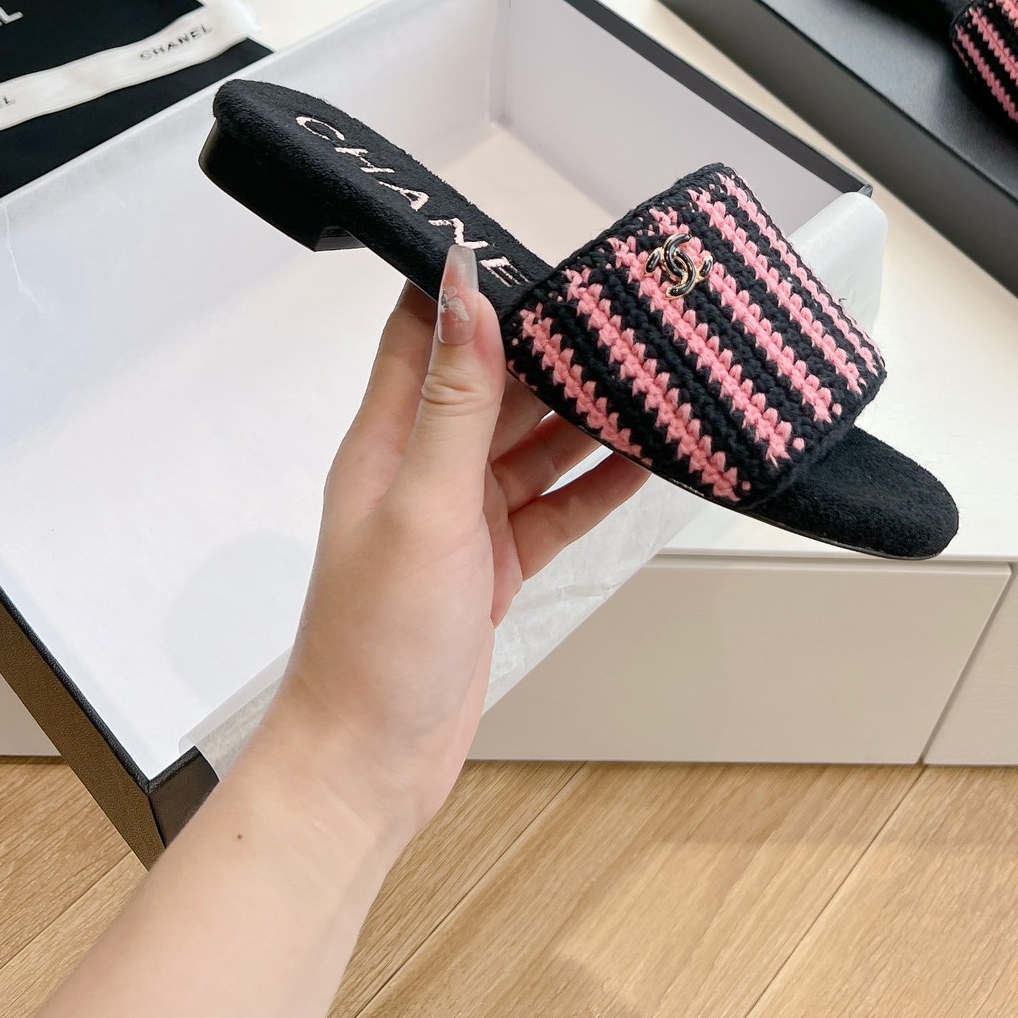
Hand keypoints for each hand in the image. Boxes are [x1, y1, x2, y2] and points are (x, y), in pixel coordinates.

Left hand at [254, 246, 646, 852]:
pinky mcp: (495, 564)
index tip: (535, 252)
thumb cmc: (371, 644)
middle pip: (495, 382)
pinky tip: (645, 457)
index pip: (425, 330)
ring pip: (536, 443)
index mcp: (387, 439)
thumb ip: (454, 397)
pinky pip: (557, 505)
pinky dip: (598, 482)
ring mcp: (462, 517)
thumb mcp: (424, 504)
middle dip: (554, 350)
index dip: (474, 286)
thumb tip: (462, 288)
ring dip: (587, 414)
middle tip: (623, 317)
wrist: (367, 766)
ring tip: (650, 378)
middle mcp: (423, 469)